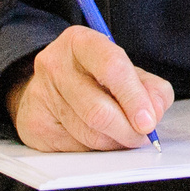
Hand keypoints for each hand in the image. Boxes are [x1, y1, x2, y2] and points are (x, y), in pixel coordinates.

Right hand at [5, 25, 176, 152]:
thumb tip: (154, 112)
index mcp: (80, 41)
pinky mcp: (34, 124)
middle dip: (127, 130)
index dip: (134, 98)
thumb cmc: (93, 77)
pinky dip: (96, 148)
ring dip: (115, 142)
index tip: (149, 120)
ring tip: (123, 135)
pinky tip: (98, 136)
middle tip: (141, 135)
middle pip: (98, 110)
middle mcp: (55, 64)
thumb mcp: (127, 71)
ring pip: (89, 134)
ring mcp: (41, 95)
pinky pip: (76, 148)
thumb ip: (150, 88)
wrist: (49, 89)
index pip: (111, 66)